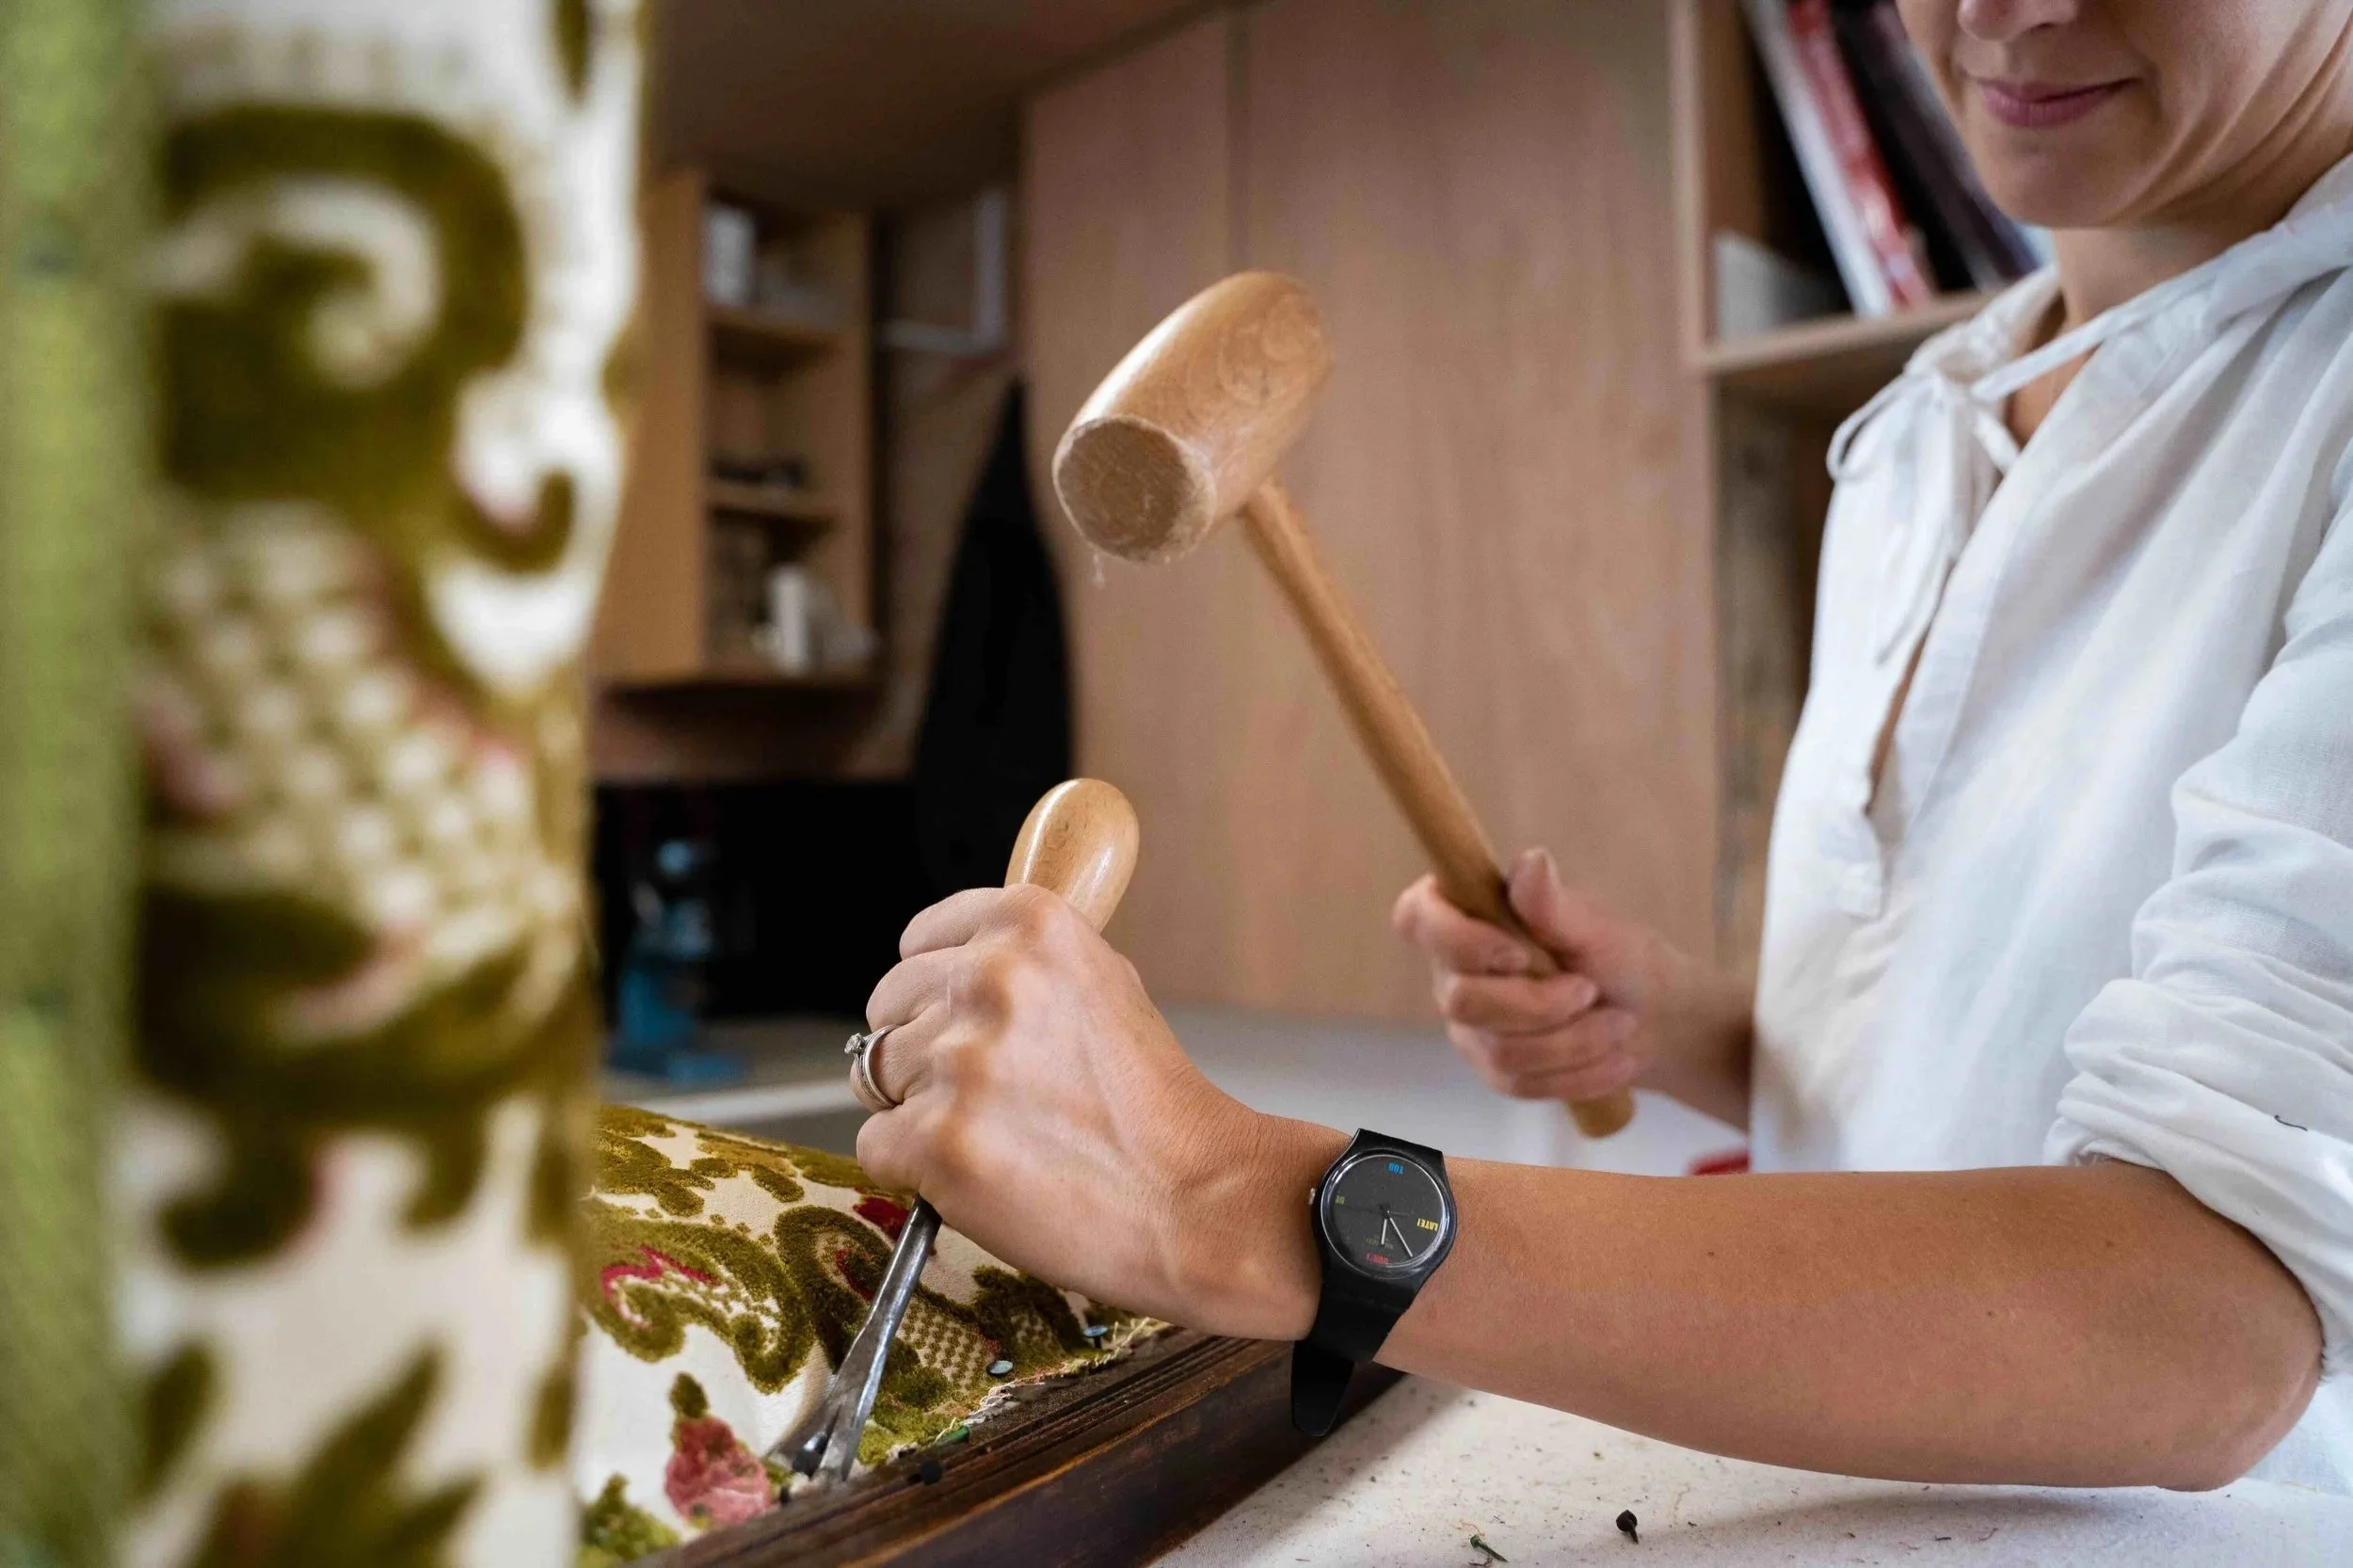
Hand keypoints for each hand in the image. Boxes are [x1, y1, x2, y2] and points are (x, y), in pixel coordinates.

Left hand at [854, 884, 1340, 1337]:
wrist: (1197, 1200)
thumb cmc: (1154, 1103)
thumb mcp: (1103, 980)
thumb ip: (1021, 959)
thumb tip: (945, 959)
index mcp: (1028, 922)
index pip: (917, 943)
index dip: (939, 994)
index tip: (971, 1026)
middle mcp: (988, 977)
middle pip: (887, 1009)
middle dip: (923, 1052)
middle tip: (995, 1095)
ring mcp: (959, 1060)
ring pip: (873, 1077)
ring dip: (919, 1110)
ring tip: (999, 1135)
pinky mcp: (937, 1140)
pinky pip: (876, 1146)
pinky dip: (914, 1169)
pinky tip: (981, 1173)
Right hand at [1391, 849, 1749, 1121]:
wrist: (1653, 1018)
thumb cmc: (1618, 958)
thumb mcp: (1595, 927)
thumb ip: (1553, 904)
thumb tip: (1531, 861)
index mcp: (1466, 915)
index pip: (1416, 918)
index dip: (1454, 939)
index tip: (1517, 952)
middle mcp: (1453, 971)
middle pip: (1462, 999)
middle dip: (1538, 1004)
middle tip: (1591, 990)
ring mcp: (1470, 1025)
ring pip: (1499, 1050)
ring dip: (1573, 1041)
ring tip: (1621, 1024)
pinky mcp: (1495, 1069)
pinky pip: (1521, 1083)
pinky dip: (1578, 1073)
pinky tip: (1616, 1061)